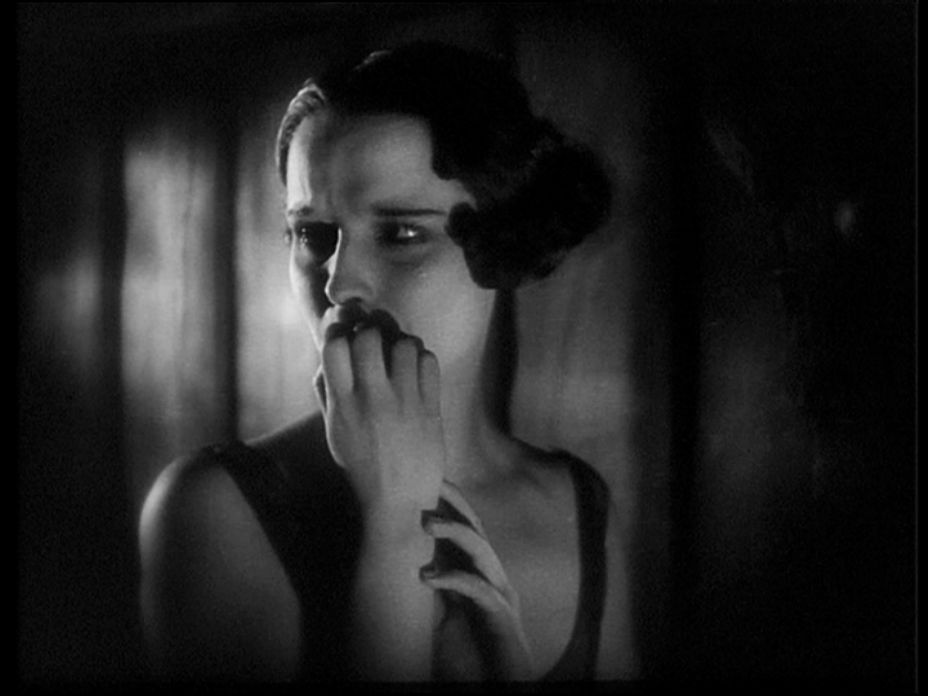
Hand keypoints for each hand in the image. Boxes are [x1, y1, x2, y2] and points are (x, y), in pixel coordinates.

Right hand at [315, 310, 444, 517]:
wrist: (399, 500)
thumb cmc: (363, 464)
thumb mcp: (334, 431)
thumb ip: (327, 391)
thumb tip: (328, 349)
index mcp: (343, 406)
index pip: (334, 347)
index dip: (339, 334)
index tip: (346, 341)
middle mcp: (372, 400)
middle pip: (368, 338)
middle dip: (370, 334)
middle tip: (376, 346)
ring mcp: (404, 402)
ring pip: (404, 344)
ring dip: (400, 344)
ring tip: (399, 358)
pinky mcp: (431, 408)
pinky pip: (429, 361)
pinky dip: (422, 359)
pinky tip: (416, 372)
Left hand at [422, 482, 536, 680]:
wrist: (498, 684)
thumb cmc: (471, 655)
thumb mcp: (444, 614)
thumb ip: (435, 587)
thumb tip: (403, 563)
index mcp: (478, 573)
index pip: (466, 528)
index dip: (450, 502)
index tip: (428, 478)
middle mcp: (492, 577)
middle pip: (477, 529)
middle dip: (456, 504)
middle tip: (432, 484)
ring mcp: (500, 595)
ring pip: (481, 551)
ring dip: (455, 533)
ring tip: (426, 524)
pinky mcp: (501, 618)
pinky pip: (479, 590)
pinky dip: (454, 579)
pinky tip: (427, 577)